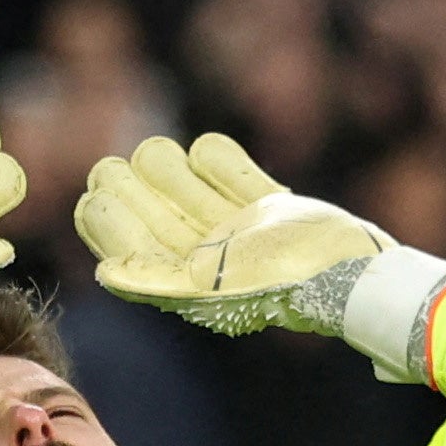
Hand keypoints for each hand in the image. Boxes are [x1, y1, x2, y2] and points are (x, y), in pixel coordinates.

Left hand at [76, 133, 392, 334]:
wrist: (345, 273)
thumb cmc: (273, 284)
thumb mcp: (204, 288)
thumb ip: (153, 281)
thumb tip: (104, 274)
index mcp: (184, 282)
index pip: (126, 243)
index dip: (105, 217)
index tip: (99, 194)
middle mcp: (204, 257)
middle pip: (147, 206)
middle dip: (131, 184)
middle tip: (119, 167)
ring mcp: (235, 229)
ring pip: (180, 180)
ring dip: (169, 165)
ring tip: (167, 156)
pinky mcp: (266, 206)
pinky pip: (228, 167)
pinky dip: (218, 158)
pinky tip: (211, 157)